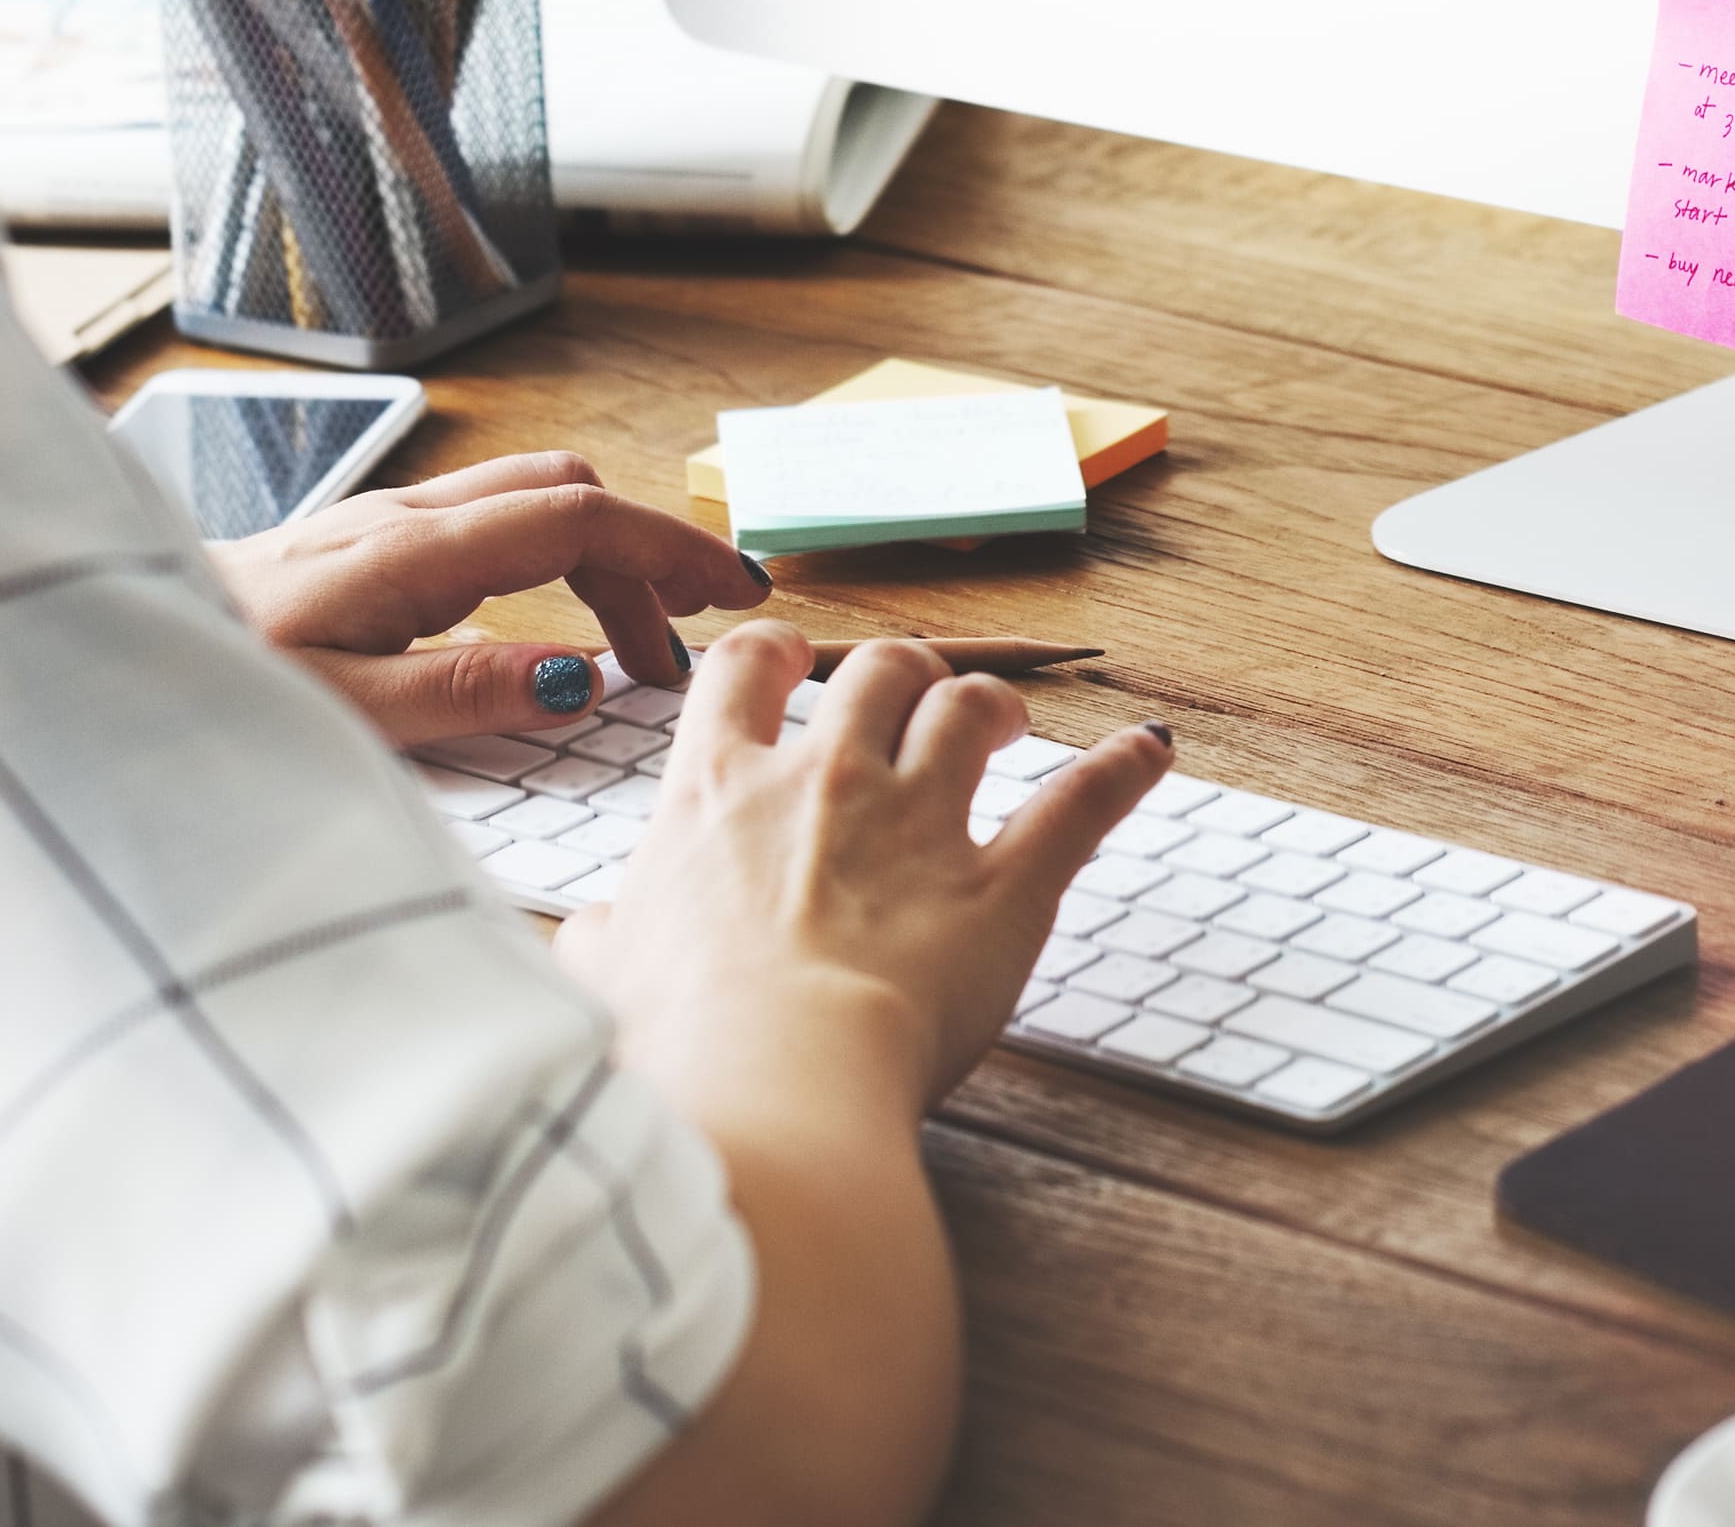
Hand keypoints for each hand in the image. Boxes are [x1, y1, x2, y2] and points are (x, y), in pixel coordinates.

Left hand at [205, 449, 763, 745]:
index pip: (578, 518)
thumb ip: (461, 693)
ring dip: (601, 558)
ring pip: (530, 501)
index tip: (734, 595)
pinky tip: (544, 631)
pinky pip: (490, 525)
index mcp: (411, 553)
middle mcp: (405, 519)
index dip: (668, 548)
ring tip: (632, 653)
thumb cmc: (218, 682)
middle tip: (690, 644)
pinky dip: (550, 562)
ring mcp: (385, 523)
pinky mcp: (366, 543)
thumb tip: (578, 678)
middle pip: (568, 496)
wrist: (120, 646)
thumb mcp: (342, 712)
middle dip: (648, 555)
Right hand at [561, 624, 1169, 1113]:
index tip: (794, 663)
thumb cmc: (677, 1042)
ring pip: (969, 709)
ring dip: (992, 704)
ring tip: (1005, 720)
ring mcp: (918, 825)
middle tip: (915, 700)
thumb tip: (584, 940)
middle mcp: (823, 781)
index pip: (745, 670)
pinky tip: (1151, 751)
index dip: (776, 654)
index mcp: (717, 793)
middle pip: (877, 670)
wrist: (769, 1081)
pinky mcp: (1002, 887)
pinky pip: (1077, 805)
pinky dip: (1122, 773)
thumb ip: (601, 942)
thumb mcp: (604, 980)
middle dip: (902, 673)